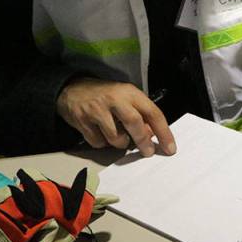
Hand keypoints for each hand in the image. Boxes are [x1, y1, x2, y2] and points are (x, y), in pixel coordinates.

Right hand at [57, 78, 175, 156]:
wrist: (72, 89)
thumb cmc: (105, 95)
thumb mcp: (126, 98)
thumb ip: (140, 114)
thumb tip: (153, 135)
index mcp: (130, 92)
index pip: (152, 112)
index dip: (164, 132)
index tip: (170, 148)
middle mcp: (114, 99)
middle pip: (134, 123)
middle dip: (143, 141)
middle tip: (148, 152)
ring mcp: (97, 110)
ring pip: (115, 137)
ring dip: (120, 143)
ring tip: (118, 136)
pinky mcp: (82, 121)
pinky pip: (98, 142)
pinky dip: (102, 143)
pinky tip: (101, 133)